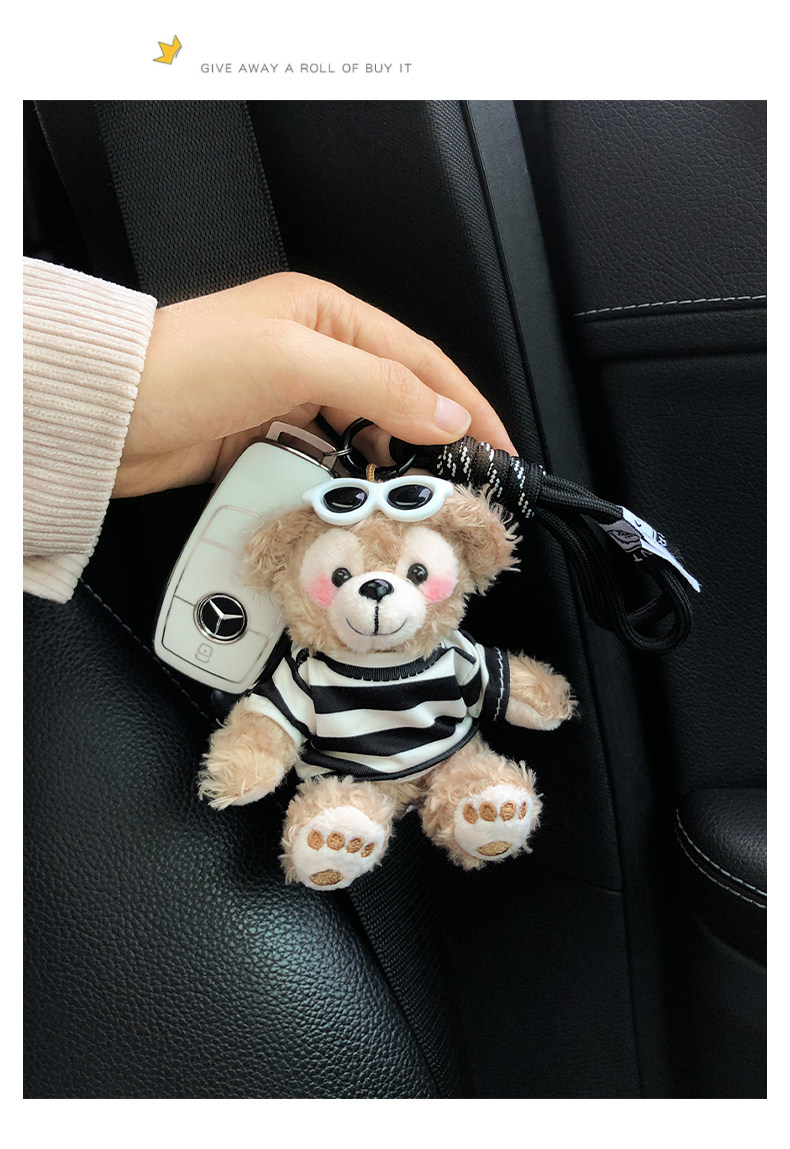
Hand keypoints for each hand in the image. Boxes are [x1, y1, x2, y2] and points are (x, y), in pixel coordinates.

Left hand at [113, 272, 515, 497]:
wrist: (107, 416)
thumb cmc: (188, 368)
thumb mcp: (295, 361)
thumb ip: (378, 386)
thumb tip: (448, 415)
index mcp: (327, 315)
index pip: (418, 360)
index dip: (465, 403)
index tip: (501, 447)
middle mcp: (314, 354)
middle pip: (397, 400)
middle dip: (435, 441)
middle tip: (467, 485)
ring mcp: (290, 402)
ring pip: (364, 439)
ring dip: (391, 468)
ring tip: (420, 501)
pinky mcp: (265, 443)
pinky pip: (326, 467)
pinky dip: (348, 486)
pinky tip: (362, 505)